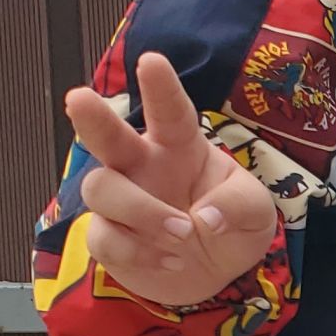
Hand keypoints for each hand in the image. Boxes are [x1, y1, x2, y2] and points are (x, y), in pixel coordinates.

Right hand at [69, 53, 277, 305]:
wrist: (216, 275)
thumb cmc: (232, 226)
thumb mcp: (256, 213)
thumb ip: (240, 206)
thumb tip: (205, 217)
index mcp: (180, 146)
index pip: (170, 111)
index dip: (160, 87)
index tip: (152, 60)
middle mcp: (142, 166)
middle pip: (107, 136)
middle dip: (92, 118)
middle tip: (79, 99)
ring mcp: (121, 200)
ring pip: (102, 189)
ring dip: (142, 213)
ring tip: (184, 234)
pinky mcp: (108, 237)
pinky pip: (104, 238)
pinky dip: (139, 253)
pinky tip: (171, 260)